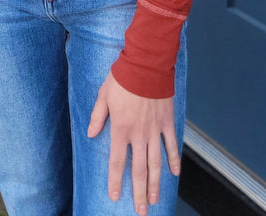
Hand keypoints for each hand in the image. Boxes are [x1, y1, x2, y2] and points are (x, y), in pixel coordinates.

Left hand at [87, 71, 179, 214]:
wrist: (146, 64)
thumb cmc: (123, 77)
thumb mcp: (103, 95)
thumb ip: (98, 116)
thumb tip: (91, 134)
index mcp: (121, 129)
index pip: (117, 162)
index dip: (115, 181)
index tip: (114, 196)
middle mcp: (138, 134)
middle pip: (139, 170)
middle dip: (139, 192)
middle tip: (140, 210)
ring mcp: (154, 130)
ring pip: (155, 163)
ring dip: (155, 183)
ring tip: (153, 199)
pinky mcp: (167, 121)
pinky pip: (171, 144)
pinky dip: (174, 160)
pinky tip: (174, 173)